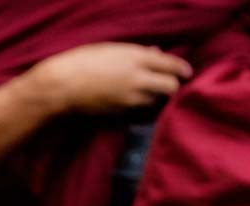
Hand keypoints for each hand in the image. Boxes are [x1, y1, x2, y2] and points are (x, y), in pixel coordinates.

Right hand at [34, 43, 191, 114]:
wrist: (63, 85)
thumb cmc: (83, 61)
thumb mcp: (112, 49)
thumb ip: (136, 52)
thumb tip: (155, 54)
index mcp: (136, 58)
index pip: (170, 64)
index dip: (182, 69)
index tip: (187, 73)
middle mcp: (138, 79)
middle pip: (170, 87)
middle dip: (173, 86)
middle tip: (170, 86)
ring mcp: (130, 98)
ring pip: (155, 100)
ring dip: (156, 97)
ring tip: (150, 92)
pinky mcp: (121, 112)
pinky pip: (139, 109)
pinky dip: (141, 105)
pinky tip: (134, 101)